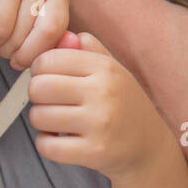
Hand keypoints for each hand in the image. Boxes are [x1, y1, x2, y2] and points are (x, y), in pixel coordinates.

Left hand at [29, 32, 180, 182]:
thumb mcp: (112, 70)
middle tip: (52, 102)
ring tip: (59, 121)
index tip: (50, 79)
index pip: (48, 60)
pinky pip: (45, 145)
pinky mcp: (93, 151)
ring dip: (42, 121)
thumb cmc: (123, 104)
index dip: (40, 71)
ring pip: (38, 117)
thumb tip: (62, 36)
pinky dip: (46, 143)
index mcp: (106, 68)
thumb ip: (86, 50)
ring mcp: (99, 123)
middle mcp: (104, 92)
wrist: (149, 145)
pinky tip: (61, 139)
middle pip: (38, 87)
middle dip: (38, 96)